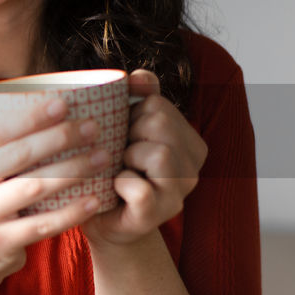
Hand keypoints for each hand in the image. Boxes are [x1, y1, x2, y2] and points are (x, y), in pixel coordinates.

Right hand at [0, 73, 104, 285]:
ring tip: (104, 157)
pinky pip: (42, 224)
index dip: (31, 117)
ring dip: (73, 171)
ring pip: (34, 189)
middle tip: (94, 127)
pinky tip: (95, 198)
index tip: (66, 103)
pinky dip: (71, 211)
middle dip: (60, 139)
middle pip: (18, 157)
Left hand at [82, 69, 207, 245]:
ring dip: (126, 158)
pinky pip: (140, 188)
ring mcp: (179, 191)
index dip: (130, 114)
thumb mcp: (123, 130)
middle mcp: (193, 164)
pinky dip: (121, 184)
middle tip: (119, 153)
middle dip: (128, 133)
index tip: (123, 133)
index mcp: (188, 139)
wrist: (101, 218)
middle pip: (160, 123)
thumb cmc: (110, 169)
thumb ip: (138, 99)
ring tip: (119, 169)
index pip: (158, 103)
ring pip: (159, 153)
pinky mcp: (159, 213)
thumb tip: (138, 76)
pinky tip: (116, 187)